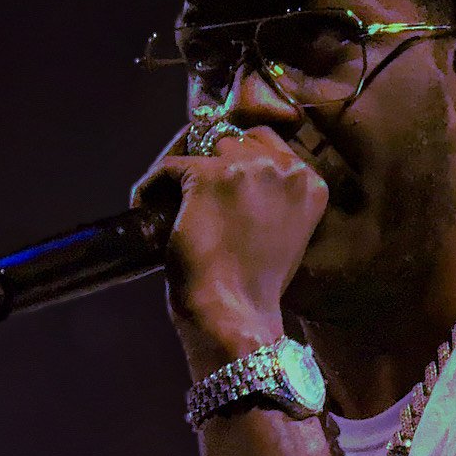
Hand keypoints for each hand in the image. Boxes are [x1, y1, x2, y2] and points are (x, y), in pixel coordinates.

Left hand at [137, 126, 327, 376]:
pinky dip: (150, 187)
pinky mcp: (205, 177)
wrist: (236, 315)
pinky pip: (168, 166)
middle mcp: (283, 168)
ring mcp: (244, 170)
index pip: (268, 143)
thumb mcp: (285, 234)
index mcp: (310, 182)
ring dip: (181, 172)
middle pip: (234, 139)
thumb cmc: (256, 288)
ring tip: (166, 201)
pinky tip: (144, 207)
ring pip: (200, 147)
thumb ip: (274, 197)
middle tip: (191, 193)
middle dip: (211, 161)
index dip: (238, 161)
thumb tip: (236, 174)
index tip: (218, 184)